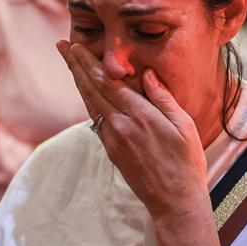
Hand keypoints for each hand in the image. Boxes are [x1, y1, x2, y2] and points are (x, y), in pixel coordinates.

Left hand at [57, 40, 208, 219]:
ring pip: (89, 103)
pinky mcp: (110, 149)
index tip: (76, 46)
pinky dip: (87, 99)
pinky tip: (85, 90)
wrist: (174, 200)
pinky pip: (95, 118)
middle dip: (75, 65)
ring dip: (78, 80)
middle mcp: (119, 126)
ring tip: (69, 62)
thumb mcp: (183, 125)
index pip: (106, 82)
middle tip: (60, 45)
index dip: (89, 62)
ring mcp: (112, 139)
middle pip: (91, 88)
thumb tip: (147, 74)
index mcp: (138, 116)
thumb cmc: (186, 162)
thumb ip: (163, 98)